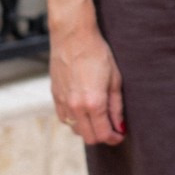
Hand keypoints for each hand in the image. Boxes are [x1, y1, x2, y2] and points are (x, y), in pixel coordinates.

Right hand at [50, 20, 125, 145]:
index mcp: (93, 103)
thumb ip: (117, 107)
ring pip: (75, 130)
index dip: (114, 138)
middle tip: (112, 128)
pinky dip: (74, 120)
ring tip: (97, 118)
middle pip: (89, 137)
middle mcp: (76, 106)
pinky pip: (64, 118)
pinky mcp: (55, 96)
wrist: (73, 36)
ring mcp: (63, 102)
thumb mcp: (115, 79)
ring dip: (87, 129)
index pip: (103, 134)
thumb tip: (120, 126)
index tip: (120, 135)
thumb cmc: (97, 53)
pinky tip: (83, 110)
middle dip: (102, 136)